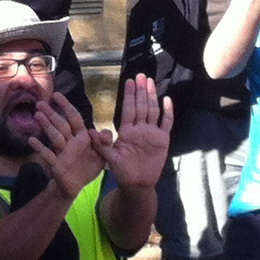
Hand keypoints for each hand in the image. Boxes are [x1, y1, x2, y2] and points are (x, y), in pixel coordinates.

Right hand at [31, 91, 106, 199]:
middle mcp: (70, 141)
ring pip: (54, 136)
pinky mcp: (56, 164)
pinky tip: (31, 140)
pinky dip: (40, 147)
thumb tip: (100, 132)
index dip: (66, 106)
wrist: (78, 186)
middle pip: (61, 124)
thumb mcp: (102, 154)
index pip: (74, 117)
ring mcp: (62, 152)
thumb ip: (105, 142)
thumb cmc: (89, 166)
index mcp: (81, 136)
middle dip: (52, 114)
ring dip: (47, 126)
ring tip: (37, 115)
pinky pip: (48, 154)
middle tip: (40, 103)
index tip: (56, 95)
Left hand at [99, 74, 173, 191]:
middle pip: (141, 106)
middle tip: (141, 75)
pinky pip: (166, 123)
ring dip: (152, 96)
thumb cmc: (123, 172)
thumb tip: (92, 132)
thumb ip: (103, 146)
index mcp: (127, 131)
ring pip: (153, 110)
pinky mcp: (162, 140)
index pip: (128, 109)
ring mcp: (152, 133)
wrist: (138, 184)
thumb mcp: (110, 159)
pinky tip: (167, 100)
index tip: (129, 81)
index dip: (129, 95)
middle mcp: (140, 129)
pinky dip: (167, 112)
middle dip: (141, 91)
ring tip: (151, 82)